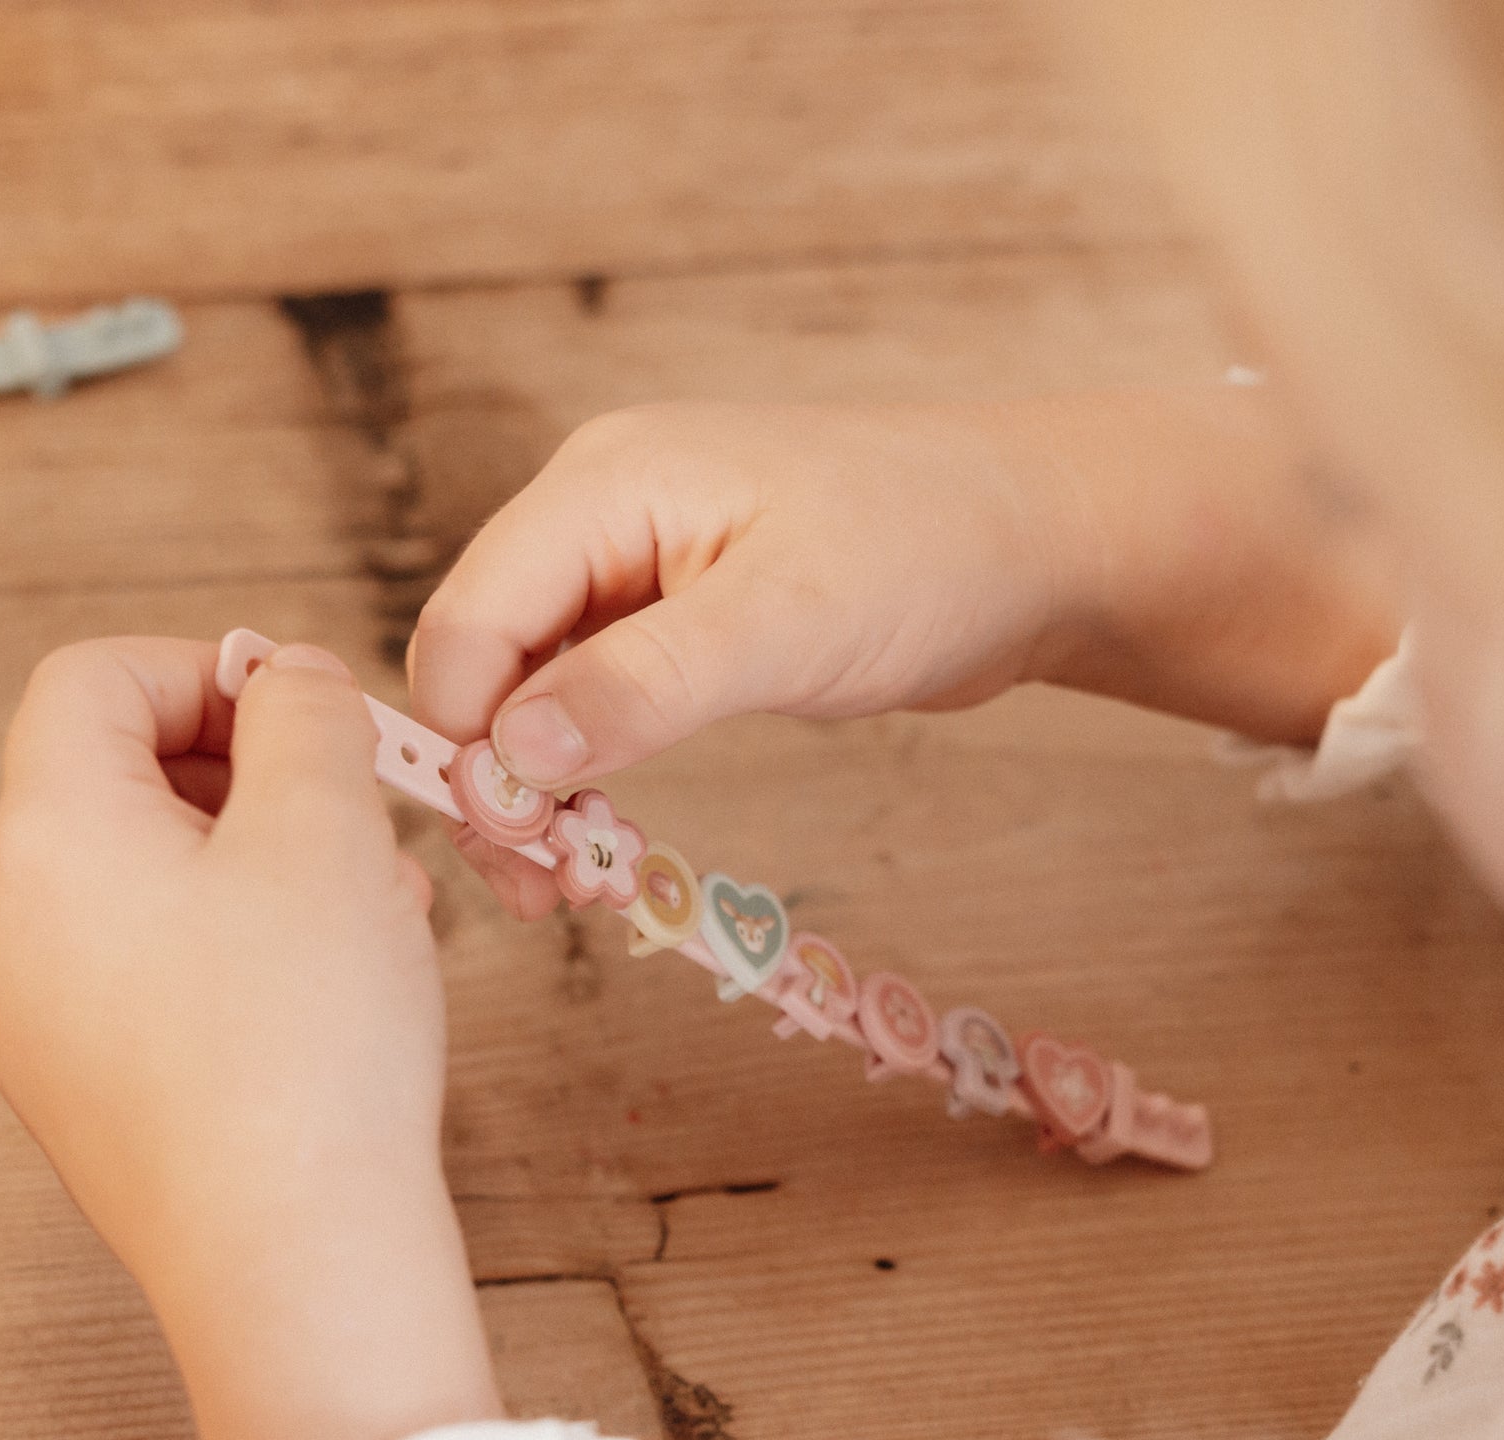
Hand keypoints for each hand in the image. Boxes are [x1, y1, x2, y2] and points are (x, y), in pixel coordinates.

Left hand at [0, 638, 500, 1439]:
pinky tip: (330, 997)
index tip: (304, 715)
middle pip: (108, 783)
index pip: (89, 681)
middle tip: (352, 815)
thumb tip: (286, 684)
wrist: (292, 1267)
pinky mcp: (79, 1100)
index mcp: (43, 839)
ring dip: (253, 866)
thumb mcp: (327, 830)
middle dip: (243, 776)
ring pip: (140, 886)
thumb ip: (304, 718)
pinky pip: (145, 979)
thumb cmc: (307, 1048)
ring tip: (367, 912)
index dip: (204, 670)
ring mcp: (31, 1025)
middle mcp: (7, 928)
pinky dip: (231, 953)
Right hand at [408, 391, 1401, 914]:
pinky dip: (583, 770)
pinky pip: (585, 698)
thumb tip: (513, 754)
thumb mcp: (786, 622)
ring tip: (575, 881)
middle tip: (546, 890)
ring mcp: (630, 567)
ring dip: (533, 787)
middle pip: (478, 660)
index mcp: (602, 485)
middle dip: (493, 776)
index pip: (467, 621)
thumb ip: (642, 683)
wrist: (1037, 539)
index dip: (466, 736)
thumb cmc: (929, 550)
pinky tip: (607, 835)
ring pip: (524, 690)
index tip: (524, 838)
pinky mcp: (670, 617)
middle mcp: (595, 516)